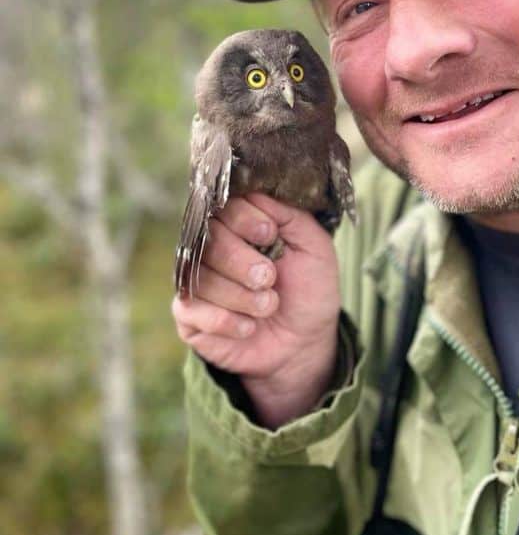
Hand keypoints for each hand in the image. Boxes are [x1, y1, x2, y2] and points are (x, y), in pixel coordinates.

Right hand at [172, 193, 340, 426]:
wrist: (304, 342)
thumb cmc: (309, 290)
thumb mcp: (314, 248)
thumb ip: (290, 215)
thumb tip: (256, 192)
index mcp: (242, 225)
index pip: (225, 205)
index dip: (244, 218)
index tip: (268, 235)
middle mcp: (214, 248)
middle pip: (209, 240)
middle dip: (242, 262)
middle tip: (268, 279)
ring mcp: (197, 280)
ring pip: (201, 277)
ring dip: (241, 297)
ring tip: (268, 307)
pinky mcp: (188, 315)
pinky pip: (192, 309)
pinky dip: (227, 321)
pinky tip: (249, 327)